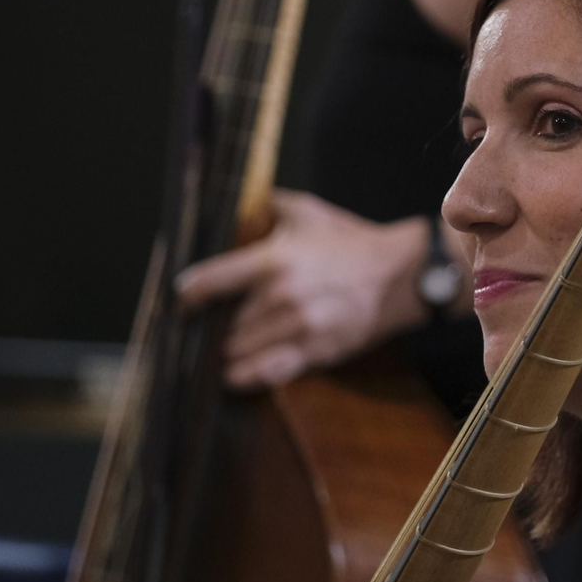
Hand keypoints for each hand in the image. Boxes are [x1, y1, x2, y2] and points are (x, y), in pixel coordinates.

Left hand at [175, 189, 429, 388]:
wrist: (400, 275)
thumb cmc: (353, 242)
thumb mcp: (310, 212)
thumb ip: (269, 206)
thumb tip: (239, 204)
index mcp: (273, 260)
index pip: (209, 282)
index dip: (187, 295)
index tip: (181, 300)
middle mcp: (280, 296)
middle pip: (223, 323)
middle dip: (215, 325)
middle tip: (212, 325)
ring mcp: (298, 328)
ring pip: (239, 349)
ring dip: (229, 350)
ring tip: (224, 347)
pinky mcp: (314, 352)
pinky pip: (265, 372)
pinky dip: (244, 376)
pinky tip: (234, 374)